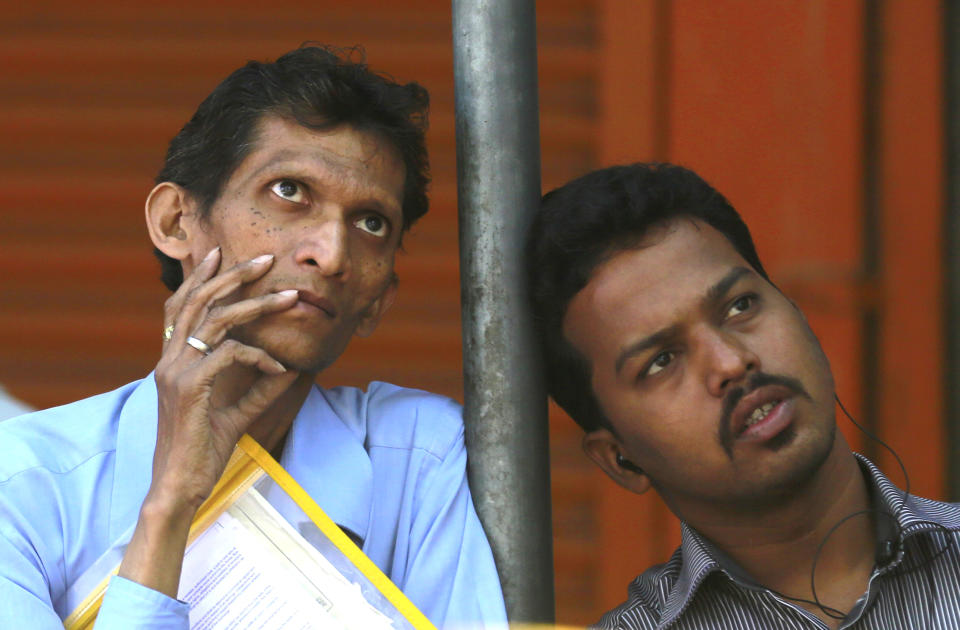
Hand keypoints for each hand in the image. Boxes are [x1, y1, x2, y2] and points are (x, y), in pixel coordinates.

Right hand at [118, 247, 298, 597]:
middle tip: (265, 258)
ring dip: (257, 305)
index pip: (181, 306)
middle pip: (198, 301)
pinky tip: (278, 367)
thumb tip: (289, 368)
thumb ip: (260, 389)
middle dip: (233, 275)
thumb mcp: (237, 413)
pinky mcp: (190, 388)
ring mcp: (176, 372)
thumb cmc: (204, 451)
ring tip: (289, 297)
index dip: (199, 278)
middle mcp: (170, 361)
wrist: (181, 487)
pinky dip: (258, 355)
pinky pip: (229, 355)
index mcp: (174, 361)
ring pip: (216, 321)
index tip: (220, 253)